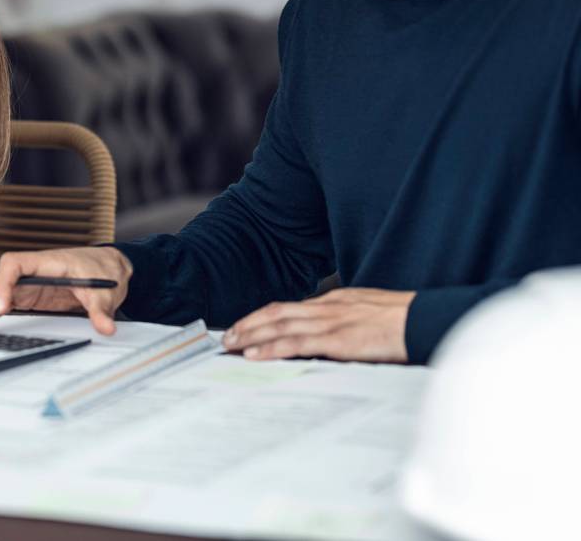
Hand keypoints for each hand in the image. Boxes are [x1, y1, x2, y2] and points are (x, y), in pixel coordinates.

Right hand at [0, 246, 132, 337]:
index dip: (3, 284)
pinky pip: (0, 307)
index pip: (14, 264)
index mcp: (45, 263)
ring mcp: (27, 287)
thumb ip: (101, 309)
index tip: (2, 306)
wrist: (108, 268)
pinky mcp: (28, 299)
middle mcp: (31, 273)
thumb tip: (106, 326)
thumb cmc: (101, 269)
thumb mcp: (103, 290)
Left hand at [222, 287, 414, 362]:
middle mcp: (328, 307)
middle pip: (277, 312)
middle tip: (227, 336)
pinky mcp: (338, 339)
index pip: (291, 307)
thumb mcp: (371, 316)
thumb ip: (349, 324)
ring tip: (231, 345)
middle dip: (249, 324)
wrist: (428, 320)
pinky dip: (271, 347)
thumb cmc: (407, 322)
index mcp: (336, 301)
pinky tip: (255, 354)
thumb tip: (333, 339)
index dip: (264, 316)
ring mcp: (331, 322)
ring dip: (251, 335)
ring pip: (280, 325)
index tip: (246, 326)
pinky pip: (297, 342)